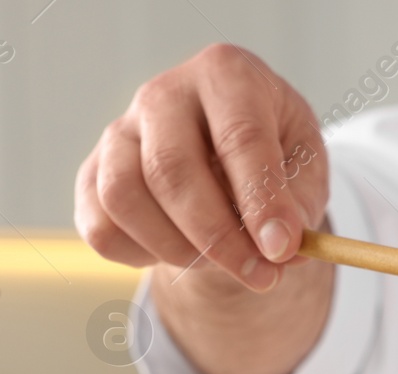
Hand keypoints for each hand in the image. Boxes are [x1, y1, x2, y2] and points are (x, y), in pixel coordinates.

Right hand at [75, 43, 328, 291]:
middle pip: (171, 170)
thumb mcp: (305, 166)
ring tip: (216, 259)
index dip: (261, 201)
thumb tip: (283, 249)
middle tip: (259, 275)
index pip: (238, 137)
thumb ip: (300, 204)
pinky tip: (176, 249)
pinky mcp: (92, 175)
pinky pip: (100, 229)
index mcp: (225, 74)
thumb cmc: (271, 153)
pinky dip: (141, 255)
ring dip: (176, 248)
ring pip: (124, 199)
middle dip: (217, 237)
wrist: (225, 155)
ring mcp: (118, 133)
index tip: (281, 249)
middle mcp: (162, 94)